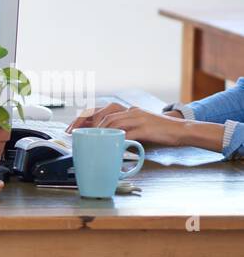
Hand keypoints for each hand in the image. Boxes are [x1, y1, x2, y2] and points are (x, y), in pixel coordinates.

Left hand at [68, 104, 186, 145]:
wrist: (182, 130)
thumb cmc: (161, 132)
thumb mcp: (140, 128)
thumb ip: (125, 131)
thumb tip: (106, 139)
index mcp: (129, 111)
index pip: (102, 111)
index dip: (86, 118)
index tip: (73, 128)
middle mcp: (132, 112)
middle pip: (104, 116)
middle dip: (87, 125)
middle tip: (75, 135)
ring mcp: (139, 119)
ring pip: (113, 122)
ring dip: (99, 132)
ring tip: (89, 141)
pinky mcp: (146, 128)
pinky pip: (127, 133)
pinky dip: (116, 140)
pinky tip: (109, 146)